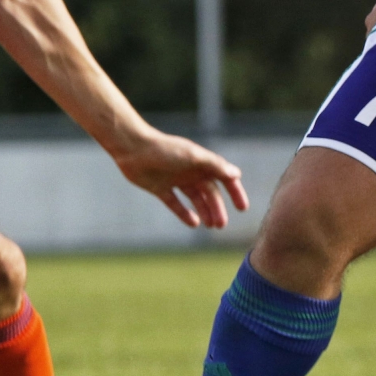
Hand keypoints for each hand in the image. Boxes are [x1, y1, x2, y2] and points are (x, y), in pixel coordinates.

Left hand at [112, 129, 250, 228]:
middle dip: (217, 208)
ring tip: (211, 226)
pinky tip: (193, 223)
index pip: (224, 178)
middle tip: (221, 225)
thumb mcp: (193, 157)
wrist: (133, 149)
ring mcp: (176, 180)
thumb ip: (215, 166)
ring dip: (205, 212)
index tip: (242, 208)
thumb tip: (237, 174)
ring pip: (195, 199)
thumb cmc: (165, 150)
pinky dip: (185, 213)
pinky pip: (176, 203)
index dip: (235, 192)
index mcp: (201, 162)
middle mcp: (190, 171)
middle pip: (210, 193)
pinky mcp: (160, 188)